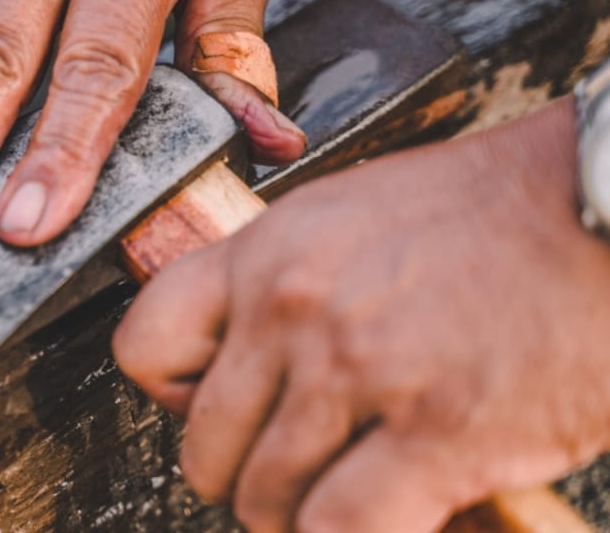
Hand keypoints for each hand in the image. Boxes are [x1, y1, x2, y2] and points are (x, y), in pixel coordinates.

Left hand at [114, 99, 609, 532]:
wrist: (601, 207)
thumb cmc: (493, 213)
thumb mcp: (352, 217)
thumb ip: (288, 284)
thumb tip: (253, 370)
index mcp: (268, 252)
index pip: (145, 344)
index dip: (173, 400)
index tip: (210, 413)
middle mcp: (294, 309)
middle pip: (206, 447)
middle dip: (245, 480)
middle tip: (296, 476)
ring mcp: (358, 370)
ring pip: (267, 499)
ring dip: (302, 521)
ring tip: (349, 502)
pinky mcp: (437, 431)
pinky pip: (344, 530)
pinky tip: (399, 521)